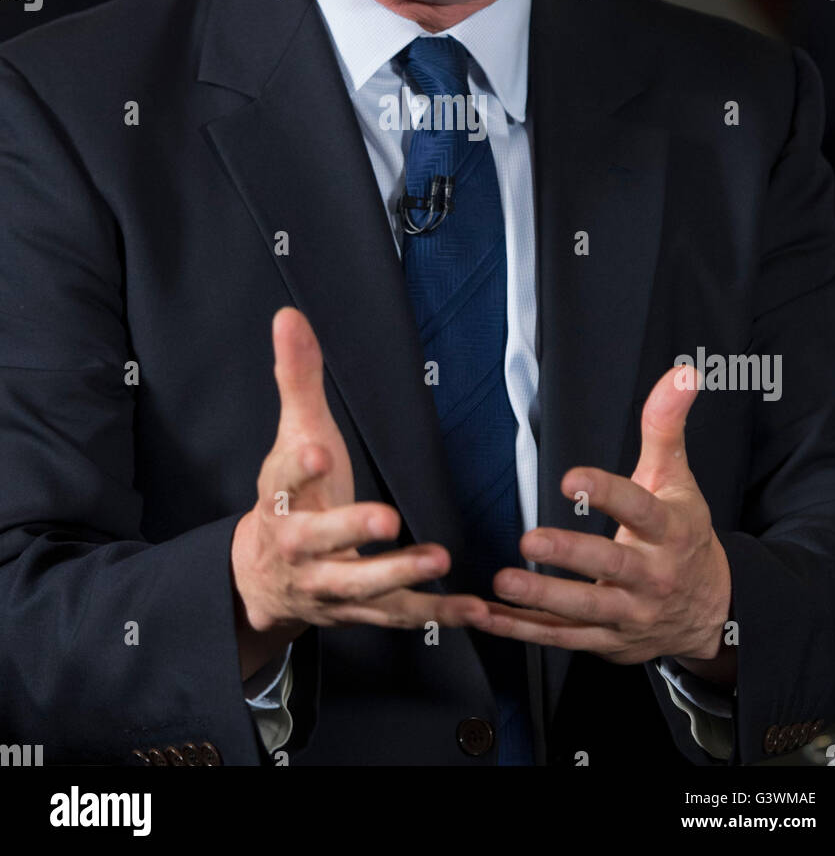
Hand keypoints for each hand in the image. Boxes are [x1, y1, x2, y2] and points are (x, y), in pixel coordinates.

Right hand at [231, 308, 488, 672]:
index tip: (315, 449)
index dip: (297, 468)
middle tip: (385, 519)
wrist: (263, 577)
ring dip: (399, 576)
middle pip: (319, 542)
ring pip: (361, 588)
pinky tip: (473, 609)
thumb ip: (298, 377)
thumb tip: (290, 316)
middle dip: (350, 531)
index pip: (282, 481)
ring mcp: (328, 586)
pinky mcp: (360, 612)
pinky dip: (436, 615)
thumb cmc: (291, 496)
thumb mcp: (293, 435)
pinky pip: (399, 616)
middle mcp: (300, 548)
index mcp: (281, 499)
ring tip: (439, 559)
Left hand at [473, 365, 733, 676]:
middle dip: (571, 555)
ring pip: (583, 610)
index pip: (640, 510)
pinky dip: (524, 630)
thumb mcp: (677, 478)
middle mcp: (652, 577)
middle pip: (611, 567)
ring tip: (502, 581)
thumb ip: (666, 426)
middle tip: (530, 539)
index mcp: (669, 531)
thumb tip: (681, 372)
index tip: (572, 478)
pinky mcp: (607, 641)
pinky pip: (562, 638)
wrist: (711, 610)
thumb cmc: (683, 534)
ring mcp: (629, 614)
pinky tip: (489, 616)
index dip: (607, 493)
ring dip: (541, 598)